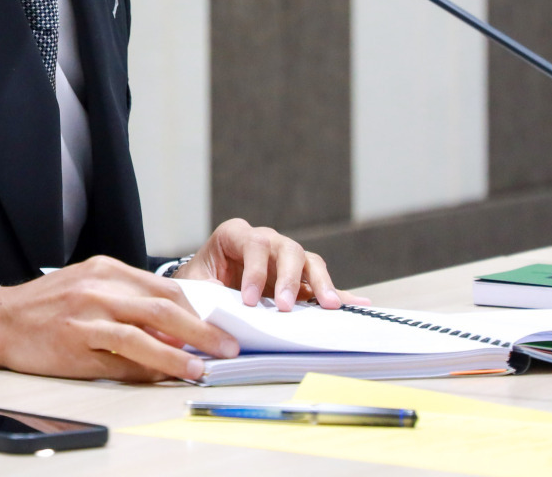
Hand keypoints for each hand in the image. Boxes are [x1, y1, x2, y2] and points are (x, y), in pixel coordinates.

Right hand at [0, 255, 240, 381]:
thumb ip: (128, 300)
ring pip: (146, 334)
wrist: (0, 320)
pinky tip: (167, 374)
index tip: (217, 326)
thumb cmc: (47, 305)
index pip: (164, 288)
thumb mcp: (89, 286)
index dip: (196, 310)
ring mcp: (87, 316)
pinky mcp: (76, 343)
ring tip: (203, 366)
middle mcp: (100, 288)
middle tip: (226, 347)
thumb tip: (172, 329)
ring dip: (180, 352)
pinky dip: (148, 367)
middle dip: (202, 329)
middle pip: (164, 308)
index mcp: (106, 269)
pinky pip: (122, 358)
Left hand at [173, 219, 371, 311]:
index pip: (252, 244)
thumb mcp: (193, 284)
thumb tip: (212, 315)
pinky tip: (358, 304)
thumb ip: (203, 294)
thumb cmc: (196, 282)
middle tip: (285, 306)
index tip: (250, 301)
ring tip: (329, 306)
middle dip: (289, 278)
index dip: (254, 271)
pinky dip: (339, 294)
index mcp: (235, 235)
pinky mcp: (298, 280)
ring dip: (320, 284)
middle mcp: (265, 241)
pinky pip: (321, 284)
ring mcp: (284, 260)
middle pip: (287, 249)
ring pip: (309, 262)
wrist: (202, 286)